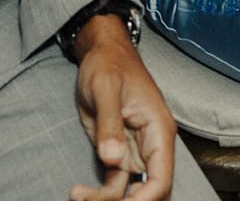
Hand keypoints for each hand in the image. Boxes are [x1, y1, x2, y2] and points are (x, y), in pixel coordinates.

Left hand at [70, 17, 175, 200]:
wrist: (99, 53)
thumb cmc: (109, 64)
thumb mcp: (106, 88)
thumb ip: (110, 123)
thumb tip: (112, 158)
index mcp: (158, 129)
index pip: (161, 177)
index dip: (146, 198)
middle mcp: (150, 145)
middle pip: (148, 190)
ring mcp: (133, 151)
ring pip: (127, 192)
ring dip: (105, 200)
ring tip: (77, 196)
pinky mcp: (116, 153)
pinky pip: (113, 183)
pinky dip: (98, 193)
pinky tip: (78, 192)